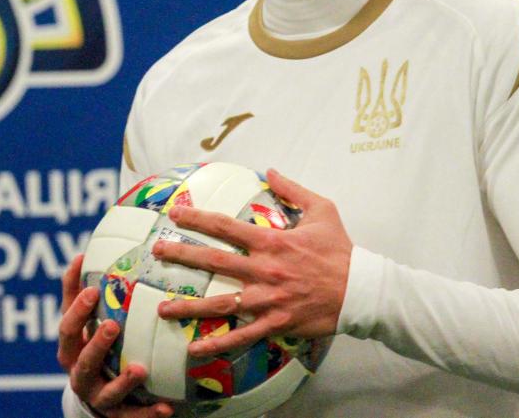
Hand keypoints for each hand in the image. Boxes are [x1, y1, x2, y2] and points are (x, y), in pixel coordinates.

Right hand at [57, 254, 172, 416]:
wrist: (94, 396)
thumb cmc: (90, 346)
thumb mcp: (81, 322)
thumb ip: (77, 292)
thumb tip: (82, 253)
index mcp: (71, 349)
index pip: (67, 329)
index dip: (78, 310)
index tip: (94, 290)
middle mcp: (80, 375)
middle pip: (83, 362)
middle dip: (96, 345)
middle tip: (112, 326)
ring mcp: (98, 397)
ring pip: (106, 394)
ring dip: (122, 381)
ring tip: (140, 369)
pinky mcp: (117, 416)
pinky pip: (132, 417)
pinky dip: (148, 413)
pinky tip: (166, 408)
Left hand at [153, 169, 351, 356]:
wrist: (361, 290)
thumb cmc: (340, 250)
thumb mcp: (322, 210)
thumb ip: (293, 190)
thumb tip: (271, 171)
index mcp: (272, 241)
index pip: (225, 226)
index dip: (197, 218)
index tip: (175, 214)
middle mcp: (264, 270)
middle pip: (214, 261)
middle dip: (182, 255)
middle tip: (157, 252)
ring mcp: (267, 299)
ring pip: (220, 303)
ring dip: (189, 306)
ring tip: (162, 307)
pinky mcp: (275, 323)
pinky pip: (241, 335)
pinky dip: (217, 343)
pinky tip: (195, 347)